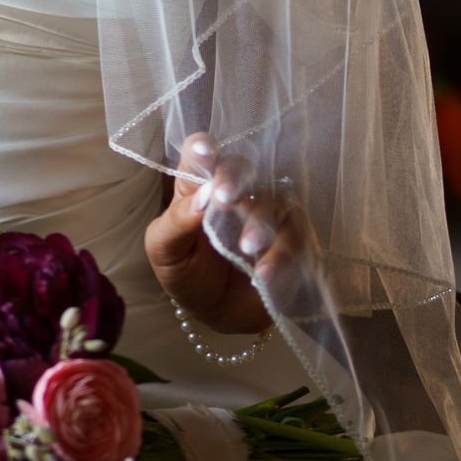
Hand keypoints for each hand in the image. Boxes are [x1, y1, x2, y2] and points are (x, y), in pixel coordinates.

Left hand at [144, 129, 309, 334]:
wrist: (219, 313)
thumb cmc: (187, 272)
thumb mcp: (166, 251)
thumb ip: (176, 222)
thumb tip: (202, 198)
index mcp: (197, 184)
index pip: (199, 154)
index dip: (202, 148)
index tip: (204, 152)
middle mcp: (236, 190)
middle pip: (241, 167)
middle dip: (233, 179)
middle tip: (223, 199)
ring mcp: (267, 212)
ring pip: (272, 199)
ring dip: (259, 221)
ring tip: (246, 248)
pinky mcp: (292, 237)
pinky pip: (294, 236)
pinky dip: (281, 254)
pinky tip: (263, 274)